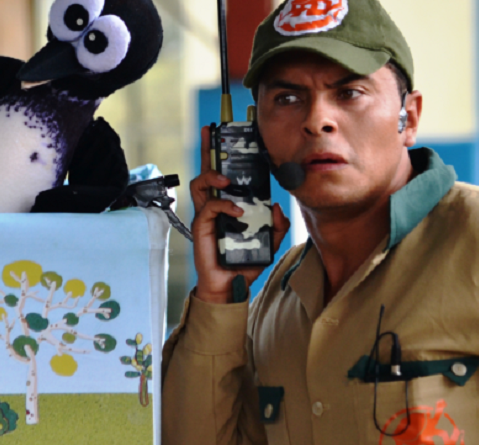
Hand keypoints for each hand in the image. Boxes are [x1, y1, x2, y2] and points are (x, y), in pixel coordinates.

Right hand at [190, 126, 289, 303]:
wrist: (230, 285)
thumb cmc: (244, 263)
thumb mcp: (269, 242)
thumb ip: (277, 226)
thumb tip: (278, 207)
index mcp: (230, 204)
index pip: (226, 174)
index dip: (227, 155)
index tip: (231, 135)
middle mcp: (215, 205)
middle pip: (208, 170)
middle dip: (209, 149)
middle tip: (210, 131)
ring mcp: (207, 215)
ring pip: (200, 183)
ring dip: (213, 175)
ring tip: (226, 179)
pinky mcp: (202, 226)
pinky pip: (209, 207)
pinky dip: (224, 205)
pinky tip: (237, 211)